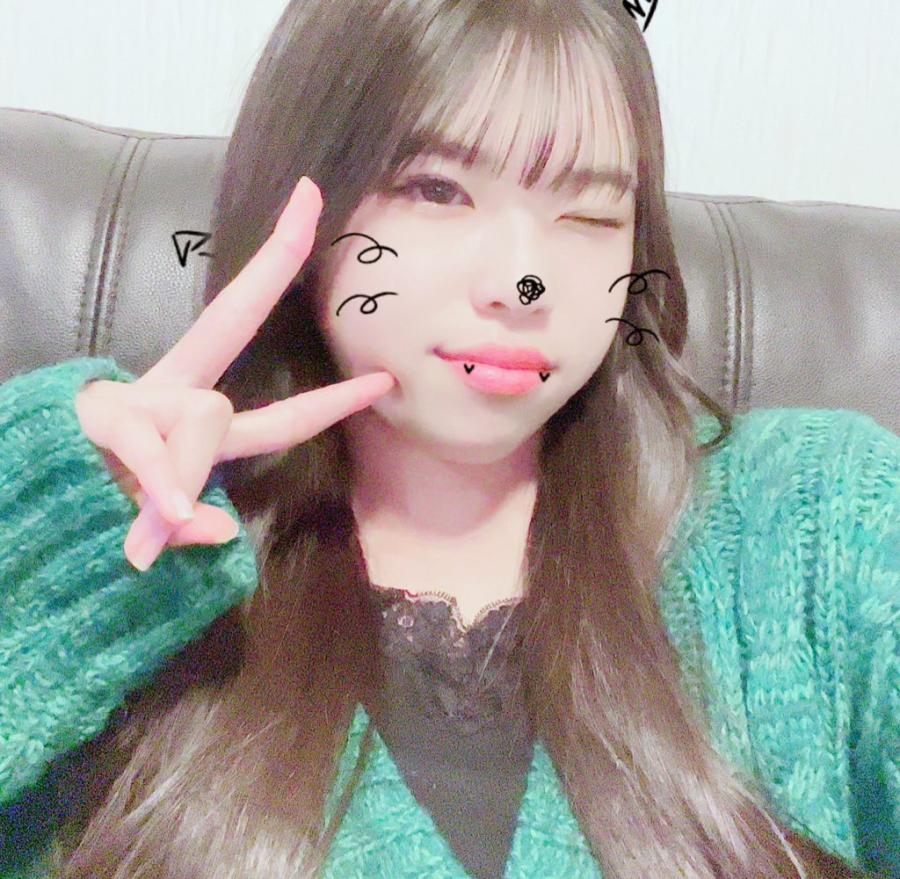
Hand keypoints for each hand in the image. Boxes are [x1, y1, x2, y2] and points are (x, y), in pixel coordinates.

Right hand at [75, 176, 394, 570]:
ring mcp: (136, 400)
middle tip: (313, 193)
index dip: (318, 373)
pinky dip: (161, 486)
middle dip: (276, 263)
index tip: (361, 334)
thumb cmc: (86, 515)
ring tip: (149, 530)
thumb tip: (220, 527)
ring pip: (204, 416)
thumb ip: (189, 528)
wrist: (17, 511)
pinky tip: (160, 521)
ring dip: (186, 475)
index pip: (265, 390)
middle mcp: (170, 394)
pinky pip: (147, 447)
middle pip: (231, 321)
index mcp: (190, 414)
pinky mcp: (97, 418)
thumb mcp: (151, 528)